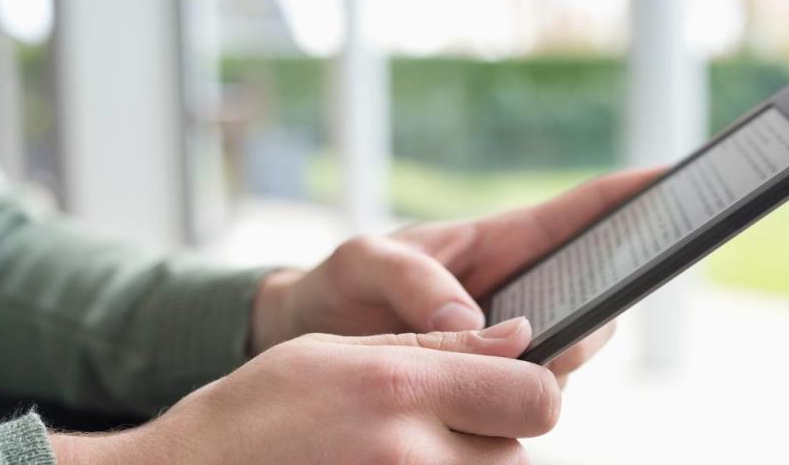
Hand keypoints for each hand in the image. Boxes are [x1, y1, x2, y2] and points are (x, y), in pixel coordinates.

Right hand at [52, 318, 556, 463]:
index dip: (526, 387)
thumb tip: (517, 335)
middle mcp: (413, 458)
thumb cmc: (253, 413)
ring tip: (402, 453)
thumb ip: (434, 347)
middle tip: (437, 427)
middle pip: (522, 451)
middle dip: (494, 435)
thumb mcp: (334, 353)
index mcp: (400, 392)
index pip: (536, 396)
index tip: (500, 384)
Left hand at [251, 168, 660, 382]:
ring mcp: (509, 338)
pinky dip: (526, 391)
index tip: (680, 177)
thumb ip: (415, 278)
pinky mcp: (490, 379)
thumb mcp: (364, 261)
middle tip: (595, 304)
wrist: (305, 338)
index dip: (634, 194)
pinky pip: (529, 386)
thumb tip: (478, 324)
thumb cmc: (340, 285)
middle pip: (597, 287)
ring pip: (571, 346)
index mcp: (499, 242)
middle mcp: (517, 290)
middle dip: (613, 290)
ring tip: (521, 354)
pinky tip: (496, 395)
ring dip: (565, 352)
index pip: (580, 213)